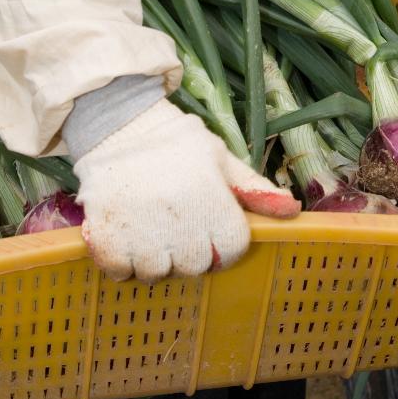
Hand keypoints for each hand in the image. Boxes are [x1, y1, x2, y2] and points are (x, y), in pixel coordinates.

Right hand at [73, 99, 299, 282]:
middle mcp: (178, 222)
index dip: (223, 243)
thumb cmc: (177, 143)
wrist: (118, 124)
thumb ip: (254, 190)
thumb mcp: (220, 159)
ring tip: (149, 228)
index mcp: (211, 200)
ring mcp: (140, 232)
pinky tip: (125, 235)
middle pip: (193, 267)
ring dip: (154, 260)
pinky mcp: (105, 236)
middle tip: (176, 225)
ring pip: (155, 274)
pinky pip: (119, 272)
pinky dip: (121, 263)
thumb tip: (292, 210)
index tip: (209, 228)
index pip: (230, 251)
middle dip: (188, 253)